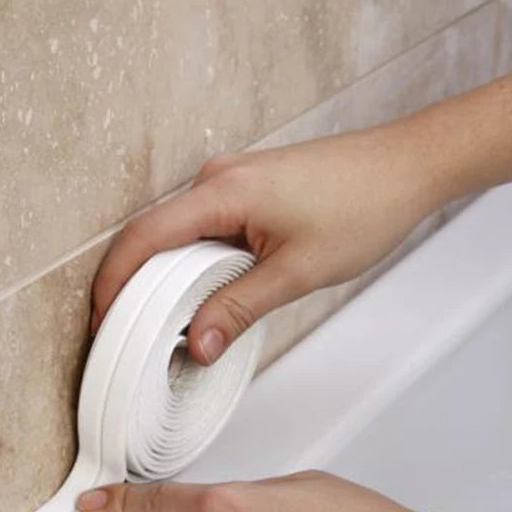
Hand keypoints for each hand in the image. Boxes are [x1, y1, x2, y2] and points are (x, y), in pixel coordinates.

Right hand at [91, 124, 437, 363]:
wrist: (409, 166)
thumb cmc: (364, 206)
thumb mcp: (296, 272)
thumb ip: (237, 309)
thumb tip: (194, 345)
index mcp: (221, 192)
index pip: (142, 238)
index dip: (113, 283)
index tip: (101, 323)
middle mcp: (216, 178)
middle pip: (151, 236)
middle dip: (133, 288)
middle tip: (129, 337)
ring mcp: (231, 180)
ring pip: (177, 235)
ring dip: (166, 278)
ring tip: (164, 325)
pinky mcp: (247, 189)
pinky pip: (201, 228)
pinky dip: (192, 264)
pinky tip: (203, 295)